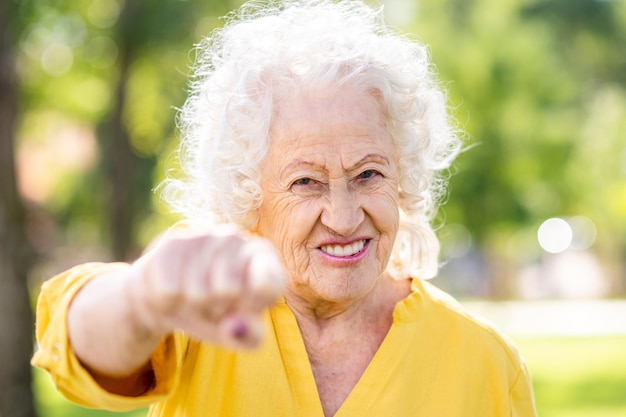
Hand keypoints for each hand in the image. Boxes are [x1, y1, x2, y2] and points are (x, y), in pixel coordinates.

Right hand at [128, 227, 285, 348]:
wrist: (170, 297)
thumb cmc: (215, 313)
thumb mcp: (239, 333)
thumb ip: (249, 336)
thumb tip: (235, 326)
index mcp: (263, 258)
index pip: (267, 282)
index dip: (253, 304)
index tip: (246, 307)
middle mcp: (236, 238)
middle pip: (228, 290)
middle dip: (217, 307)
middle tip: (213, 302)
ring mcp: (204, 236)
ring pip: (197, 292)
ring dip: (192, 305)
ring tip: (194, 295)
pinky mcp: (174, 242)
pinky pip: (170, 289)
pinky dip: (170, 300)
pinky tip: (175, 288)